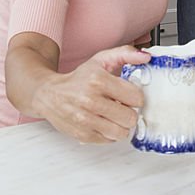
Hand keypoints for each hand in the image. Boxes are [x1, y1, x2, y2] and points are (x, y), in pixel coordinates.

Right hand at [33, 46, 149, 143]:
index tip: (129, 95)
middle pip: (130, 117)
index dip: (135, 97)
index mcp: (98, 80)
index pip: (136, 97)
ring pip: (122, 132)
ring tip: (112, 115)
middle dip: (129, 112)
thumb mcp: (101, 60)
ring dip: (120, 124)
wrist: (49, 94)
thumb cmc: (78, 78)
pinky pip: (110, 140)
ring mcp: (85, 120)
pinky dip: (109, 133)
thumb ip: (126, 54)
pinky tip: (102, 122)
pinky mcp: (82, 135)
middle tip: (121, 106)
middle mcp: (90, 101)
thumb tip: (146, 57)